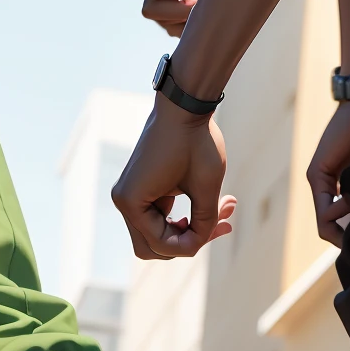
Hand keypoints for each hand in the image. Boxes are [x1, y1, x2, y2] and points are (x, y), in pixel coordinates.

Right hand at [111, 99, 236, 258]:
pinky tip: (214, 205)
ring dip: (190, 228)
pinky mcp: (143, 188)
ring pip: (157, 233)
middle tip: (219, 226)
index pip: (161, 244)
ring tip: (224, 212)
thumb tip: (198, 242)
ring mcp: (131, 194)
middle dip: (188, 240)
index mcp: (131, 202)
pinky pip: (160, 216)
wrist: (185, 104)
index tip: (222, 226)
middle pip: (152, 246)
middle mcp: (124, 200)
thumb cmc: (195, 141)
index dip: (193, 243)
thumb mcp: (206, 187)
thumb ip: (204, 222)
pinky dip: (185, 216)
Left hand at [307, 99, 349, 245]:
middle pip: (330, 229)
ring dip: (343, 231)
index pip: (342, 225)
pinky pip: (323, 207)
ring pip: (324, 223)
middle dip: (347, 241)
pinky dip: (337, 214)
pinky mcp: (316, 173)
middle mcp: (327, 189)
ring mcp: (319, 182)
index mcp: (343, 190)